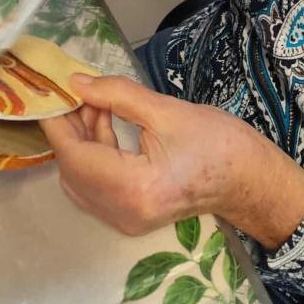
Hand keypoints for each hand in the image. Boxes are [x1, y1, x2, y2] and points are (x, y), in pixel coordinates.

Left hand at [43, 74, 303, 249]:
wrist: (252, 181)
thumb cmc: (219, 143)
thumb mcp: (167, 110)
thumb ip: (117, 95)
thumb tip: (76, 83)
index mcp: (134, 188)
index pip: (75, 156)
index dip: (58, 123)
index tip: (51, 92)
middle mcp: (123, 212)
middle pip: (73, 171)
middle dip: (71, 130)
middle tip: (81, 92)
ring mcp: (126, 220)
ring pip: (82, 180)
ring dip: (83, 142)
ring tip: (99, 103)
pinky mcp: (132, 216)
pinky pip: (97, 187)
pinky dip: (96, 156)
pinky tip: (108, 124)